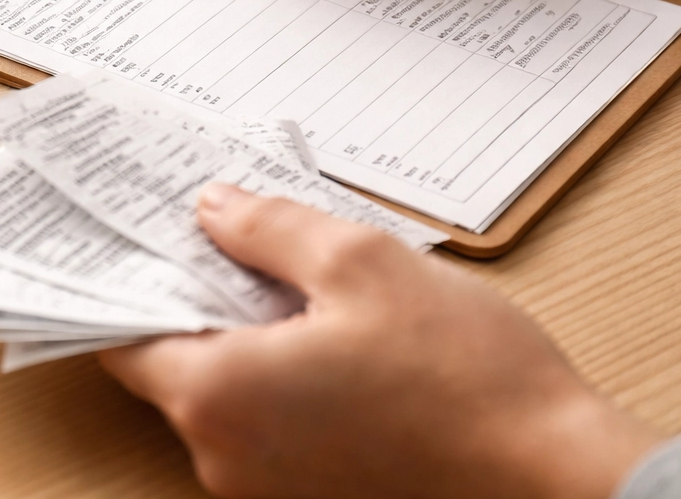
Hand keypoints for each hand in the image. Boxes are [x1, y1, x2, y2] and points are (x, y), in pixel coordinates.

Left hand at [99, 185, 661, 498]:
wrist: (558, 477)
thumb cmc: (466, 377)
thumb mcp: (360, 262)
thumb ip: (268, 228)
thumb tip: (212, 209)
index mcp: (218, 395)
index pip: (122, 338)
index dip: (125, 282)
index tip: (128, 238)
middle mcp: (224, 456)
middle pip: (169, 364)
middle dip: (190, 297)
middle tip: (215, 233)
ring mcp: (265, 488)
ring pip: (220, 393)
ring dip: (240, 336)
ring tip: (284, 274)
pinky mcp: (309, 496)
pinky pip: (262, 424)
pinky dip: (273, 376)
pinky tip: (320, 332)